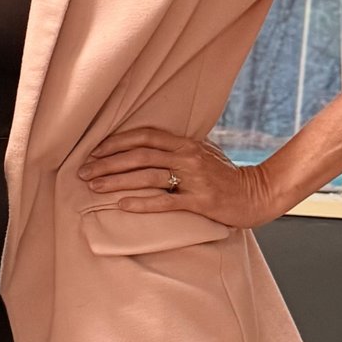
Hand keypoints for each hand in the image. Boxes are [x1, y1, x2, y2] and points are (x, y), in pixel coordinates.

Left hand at [78, 127, 280, 225]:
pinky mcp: (200, 201)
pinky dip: (141, 202)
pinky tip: (121, 205)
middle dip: (107, 162)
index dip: (116, 142)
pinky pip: (165, 201)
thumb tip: (145, 148)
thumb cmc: (225, 177)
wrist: (257, 194)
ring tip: (93, 186)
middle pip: (139, 155)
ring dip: (116, 181)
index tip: (93, 151)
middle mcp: (188, 157)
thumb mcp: (202, 155)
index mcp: (186, 143)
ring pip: (147, 176)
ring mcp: (194, 179)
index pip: (144, 136)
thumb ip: (176, 150)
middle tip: (83, 172)